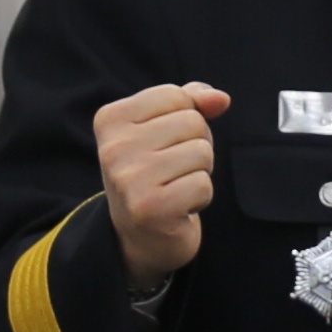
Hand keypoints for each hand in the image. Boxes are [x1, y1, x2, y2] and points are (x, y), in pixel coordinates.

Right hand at [98, 79, 229, 279]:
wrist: (140, 236)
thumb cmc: (155, 173)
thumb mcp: (163, 128)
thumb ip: (192, 102)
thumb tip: (221, 99)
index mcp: (110, 119)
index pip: (175, 95)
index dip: (185, 118)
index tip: (165, 143)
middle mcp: (113, 148)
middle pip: (192, 122)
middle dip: (195, 145)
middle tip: (172, 169)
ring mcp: (130, 179)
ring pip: (202, 152)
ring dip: (199, 172)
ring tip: (175, 186)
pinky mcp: (151, 208)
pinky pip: (203, 184)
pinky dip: (200, 196)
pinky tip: (179, 207)